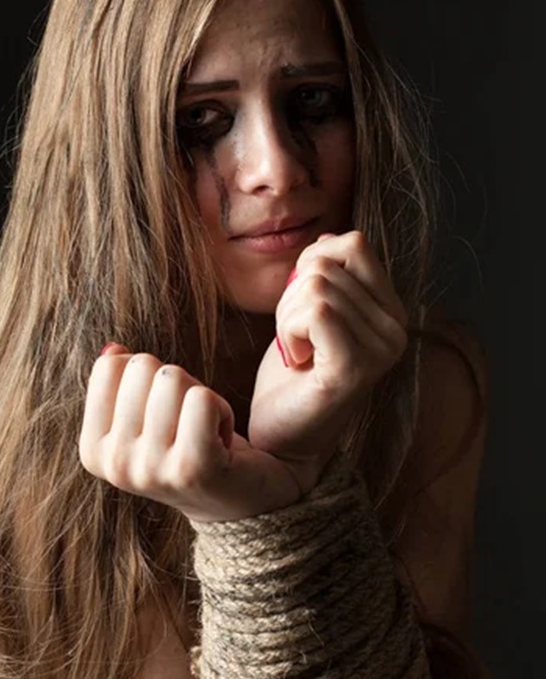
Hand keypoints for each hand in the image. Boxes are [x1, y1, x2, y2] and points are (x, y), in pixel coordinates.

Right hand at [78, 349, 301, 521]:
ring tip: (204, 431)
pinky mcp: (193, 467)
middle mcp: (116, 465)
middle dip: (175, 385)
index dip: (146, 377)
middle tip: (188, 423)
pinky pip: (202, 399)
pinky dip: (221, 408)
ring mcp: (151, 469)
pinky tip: (221, 439)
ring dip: (200, 396)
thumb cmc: (189, 446)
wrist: (239, 500)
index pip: (110, 366)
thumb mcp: (145, 417)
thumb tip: (112, 350)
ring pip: (173, 378)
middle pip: (143, 367)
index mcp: (93, 451)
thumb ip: (121, 383)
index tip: (163, 414)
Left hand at [248, 230, 407, 491]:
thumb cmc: (293, 378)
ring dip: (287, 318)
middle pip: (326, 264)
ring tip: (299, 353)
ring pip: (316, 287)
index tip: (304, 312)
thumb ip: (327, 276)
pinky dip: (290, 332)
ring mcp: (381, 349)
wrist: (281, 439)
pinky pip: (315, 312)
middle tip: (298, 341)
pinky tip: (298, 362)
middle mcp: (397, 328)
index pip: (352, 243)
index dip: (310, 265)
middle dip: (292, 297)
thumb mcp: (312, 313)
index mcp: (392, 311)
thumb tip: (328, 239)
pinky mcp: (356, 368)